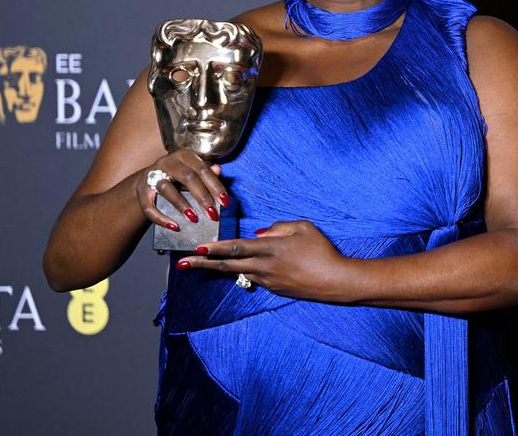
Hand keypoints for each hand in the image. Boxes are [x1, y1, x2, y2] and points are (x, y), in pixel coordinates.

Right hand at [137, 150, 229, 230]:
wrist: (149, 181)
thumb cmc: (178, 177)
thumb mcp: (193, 171)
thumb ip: (206, 172)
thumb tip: (218, 169)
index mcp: (184, 156)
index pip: (202, 169)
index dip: (215, 185)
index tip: (225, 202)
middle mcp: (167, 162)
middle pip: (187, 177)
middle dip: (202, 197)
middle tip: (212, 214)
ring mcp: (152, 175)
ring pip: (167, 189)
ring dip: (182, 205)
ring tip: (194, 219)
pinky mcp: (142, 191)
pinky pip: (149, 206)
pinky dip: (161, 218)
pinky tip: (174, 226)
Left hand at [175, 220, 356, 302]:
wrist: (335, 281)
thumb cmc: (322, 250)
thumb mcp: (303, 227)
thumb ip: (279, 226)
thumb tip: (260, 234)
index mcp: (270, 248)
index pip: (235, 247)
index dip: (215, 248)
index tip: (197, 248)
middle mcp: (264, 267)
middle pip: (227, 265)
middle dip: (203, 264)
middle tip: (182, 264)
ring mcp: (268, 281)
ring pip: (238, 272)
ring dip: (220, 269)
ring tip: (202, 265)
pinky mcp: (274, 290)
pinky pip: (254, 278)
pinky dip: (244, 271)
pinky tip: (242, 267)